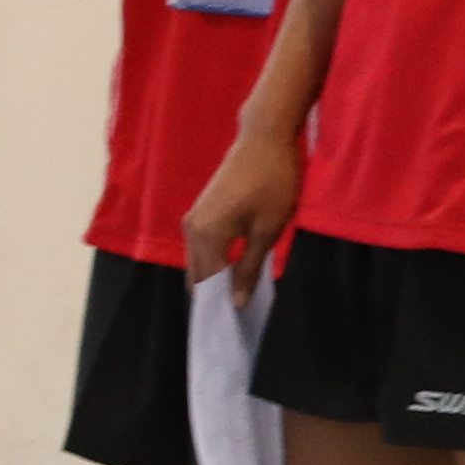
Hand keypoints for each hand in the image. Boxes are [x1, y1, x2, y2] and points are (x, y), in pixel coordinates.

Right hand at [182, 122, 306, 300]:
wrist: (263, 139)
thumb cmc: (273, 182)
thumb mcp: (268, 230)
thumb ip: (249, 268)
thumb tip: (238, 302)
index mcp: (207, 235)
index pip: (208, 284)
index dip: (223, 306)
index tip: (239, 325)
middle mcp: (191, 230)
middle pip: (196, 276)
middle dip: (215, 297)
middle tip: (241, 314)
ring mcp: (192, 220)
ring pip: (197, 263)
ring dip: (214, 280)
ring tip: (239, 296)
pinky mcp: (199, 213)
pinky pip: (200, 249)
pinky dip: (213, 263)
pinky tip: (234, 272)